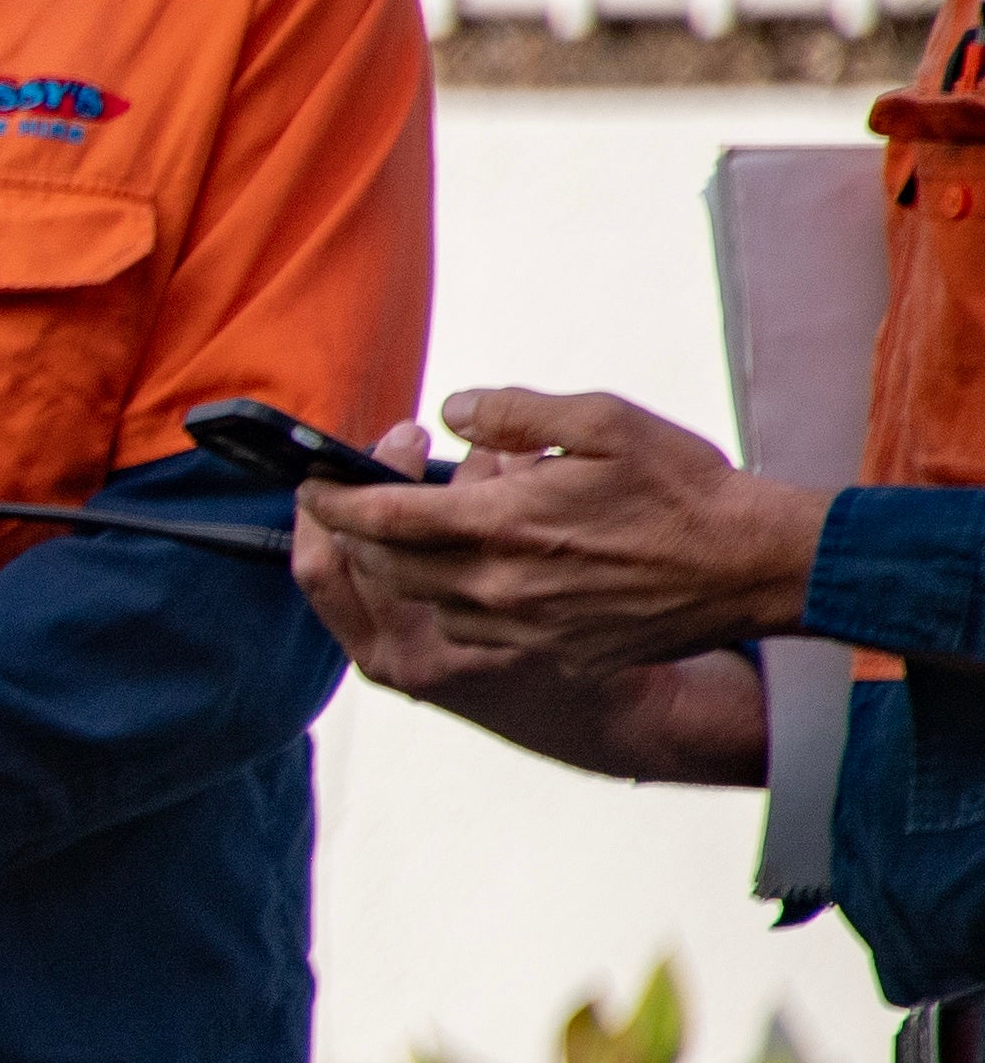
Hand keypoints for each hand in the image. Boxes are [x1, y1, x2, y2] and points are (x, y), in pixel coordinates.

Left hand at [293, 389, 824, 682]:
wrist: (755, 567)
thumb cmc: (684, 489)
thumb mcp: (604, 421)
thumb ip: (515, 413)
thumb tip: (454, 409)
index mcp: (499, 527)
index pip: (378, 519)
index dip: (330, 499)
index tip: (308, 481)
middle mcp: (497, 588)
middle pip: (386, 567)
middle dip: (360, 528)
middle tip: (369, 490)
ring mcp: (521, 630)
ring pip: (427, 601)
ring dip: (415, 563)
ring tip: (447, 519)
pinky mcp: (550, 652)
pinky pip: (478, 628)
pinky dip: (463, 595)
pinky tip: (495, 562)